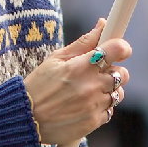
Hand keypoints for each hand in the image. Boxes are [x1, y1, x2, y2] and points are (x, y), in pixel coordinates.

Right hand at [25, 19, 131, 145]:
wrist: (25, 120)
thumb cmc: (39, 85)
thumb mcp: (56, 58)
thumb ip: (84, 42)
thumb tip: (103, 24)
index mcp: (81, 66)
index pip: (117, 50)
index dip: (121, 48)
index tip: (119, 50)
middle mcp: (91, 85)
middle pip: (122, 74)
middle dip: (112, 71)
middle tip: (97, 74)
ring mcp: (94, 105)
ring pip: (118, 94)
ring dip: (108, 91)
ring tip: (87, 92)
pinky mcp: (93, 122)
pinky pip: (109, 111)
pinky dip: (100, 107)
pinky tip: (84, 105)